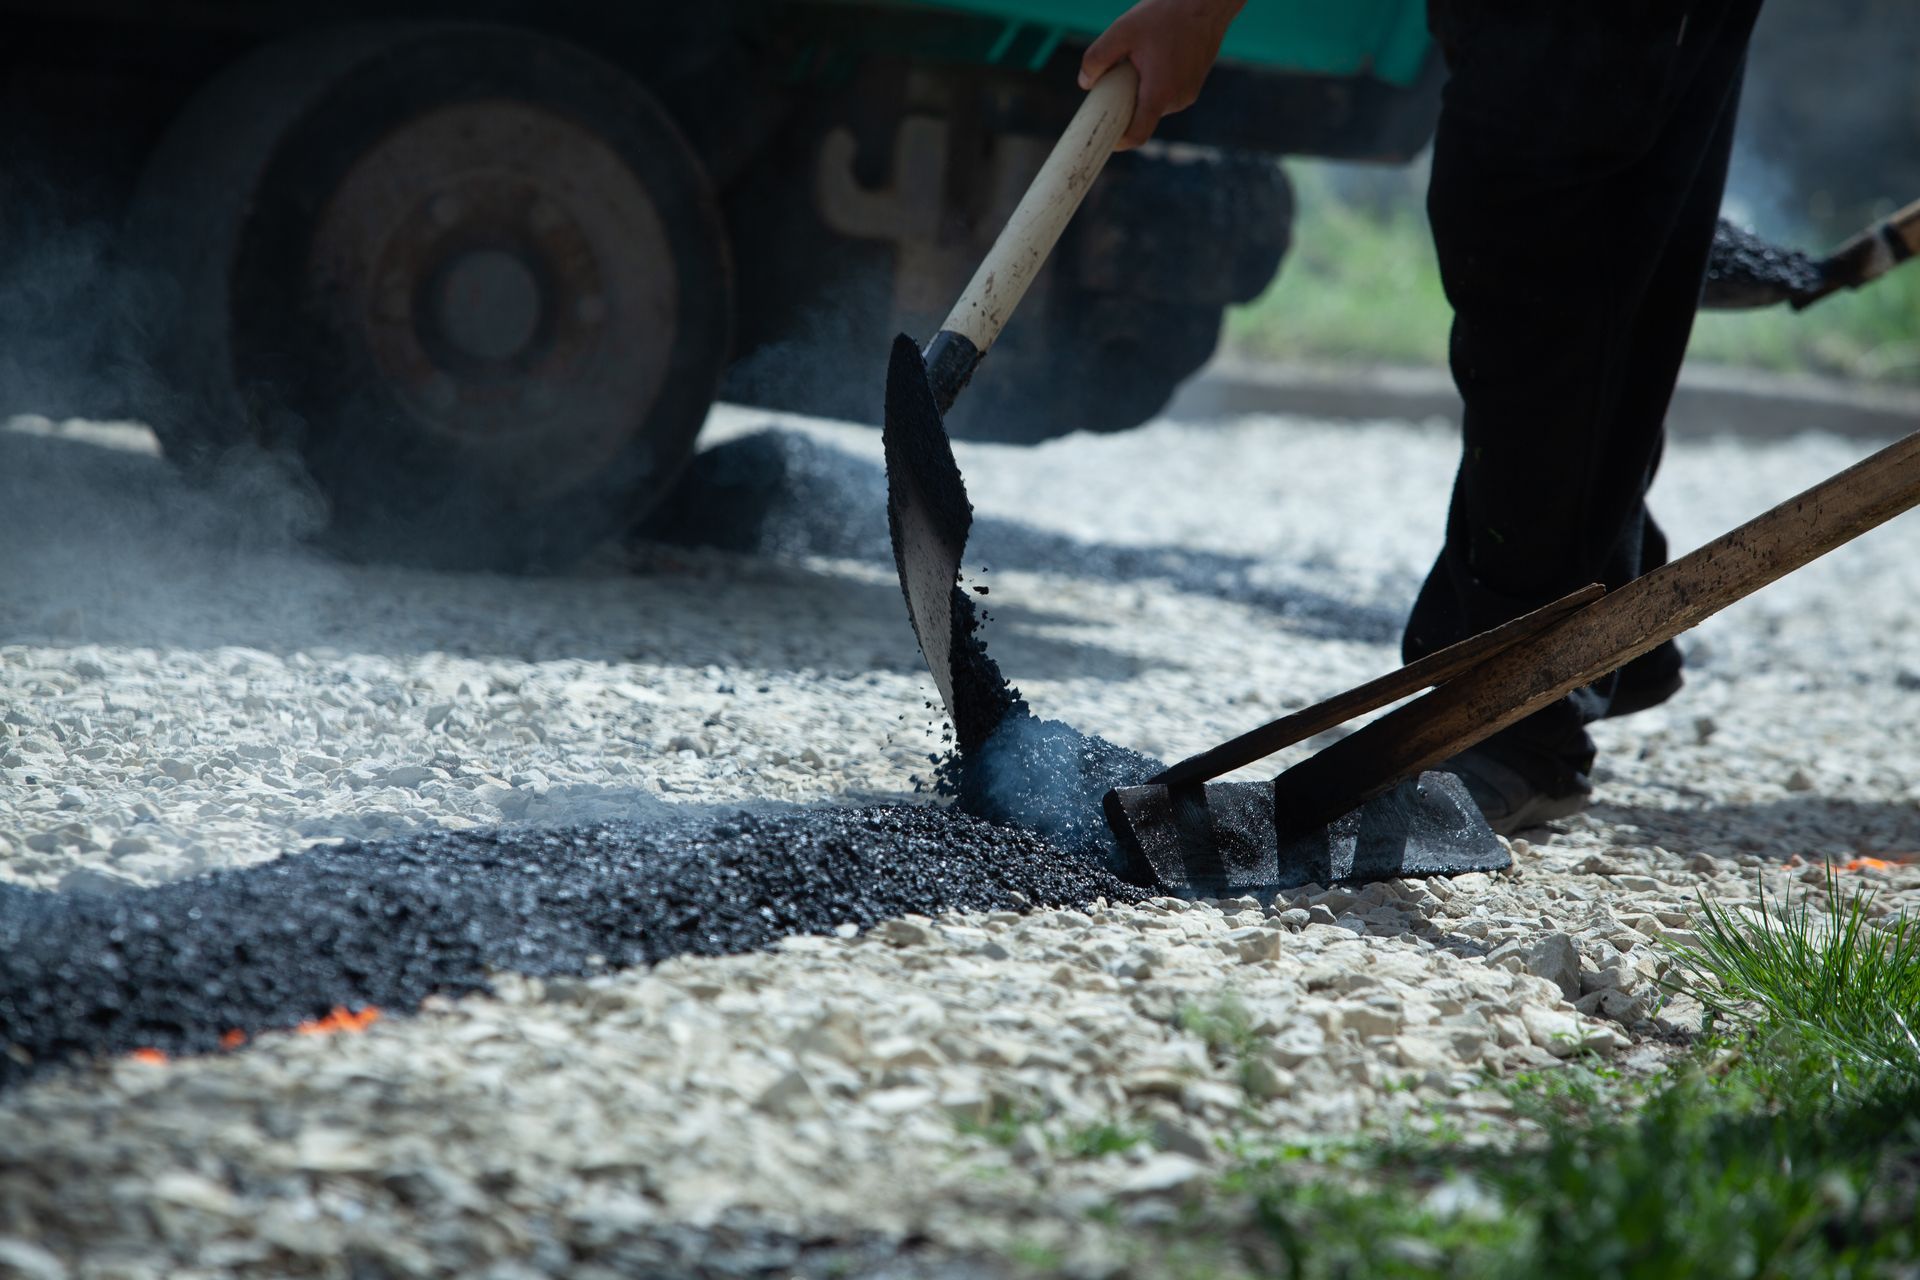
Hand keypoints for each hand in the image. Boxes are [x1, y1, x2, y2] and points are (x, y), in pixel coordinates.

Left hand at [1078, 0, 1245, 149]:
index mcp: (1160, 93)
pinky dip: (1156, 84)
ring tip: (1141, 60)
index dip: (1118, 141)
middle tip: (1116, 78)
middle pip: (1143, 117)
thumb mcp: (1122, 30)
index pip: (1137, 135)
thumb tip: (1085, 83)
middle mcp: (1178, 99)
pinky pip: (1168, 94)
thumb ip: (1097, 58)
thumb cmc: (1166, 14)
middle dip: (1126, 104)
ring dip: (1142, 91)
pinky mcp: (1194, 85)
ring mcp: (1189, 94)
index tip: (1105, 136)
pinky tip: (1156, 58)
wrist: (1207, 1)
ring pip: (1155, 104)